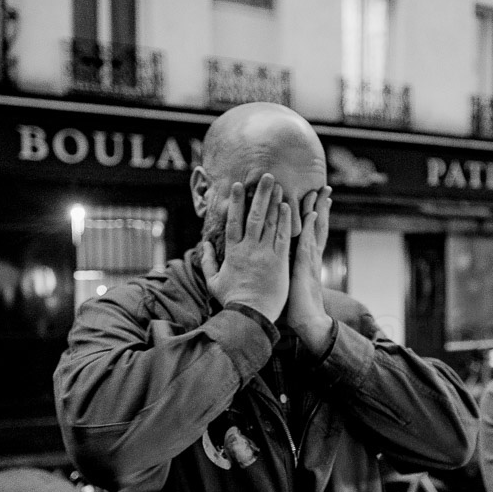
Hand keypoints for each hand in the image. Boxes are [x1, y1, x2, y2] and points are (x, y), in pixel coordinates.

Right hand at [200, 175, 290, 321]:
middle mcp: (249, 249)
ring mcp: (265, 254)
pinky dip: (285, 221)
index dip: (237, 202)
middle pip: (254, 216)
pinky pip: (283, 237)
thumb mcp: (213, 281)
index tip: (239, 185)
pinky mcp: (280, 262)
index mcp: (233, 252)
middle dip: (259, 194)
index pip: (234, 221)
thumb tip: (205, 246)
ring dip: (274, 202)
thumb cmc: (232, 300)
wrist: (250, 316)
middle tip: (265, 176)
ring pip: (269, 223)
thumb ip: (209, 262)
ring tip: (278, 185)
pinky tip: (288, 207)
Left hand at [287, 186, 332, 354]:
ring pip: (315, 229)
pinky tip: (313, 213)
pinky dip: (310, 228)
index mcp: (306, 259)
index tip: (313, 199)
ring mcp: (309, 259)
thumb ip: (286, 269)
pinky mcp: (305, 266)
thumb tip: (277, 264)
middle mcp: (310, 256)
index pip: (309, 232)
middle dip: (319, 206)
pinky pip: (308, 242)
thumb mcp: (289, 283)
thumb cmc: (295, 307)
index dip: (312, 216)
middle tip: (323, 188)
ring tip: (321, 192)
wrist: (307, 322)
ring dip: (318, 209)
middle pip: (316, 225)